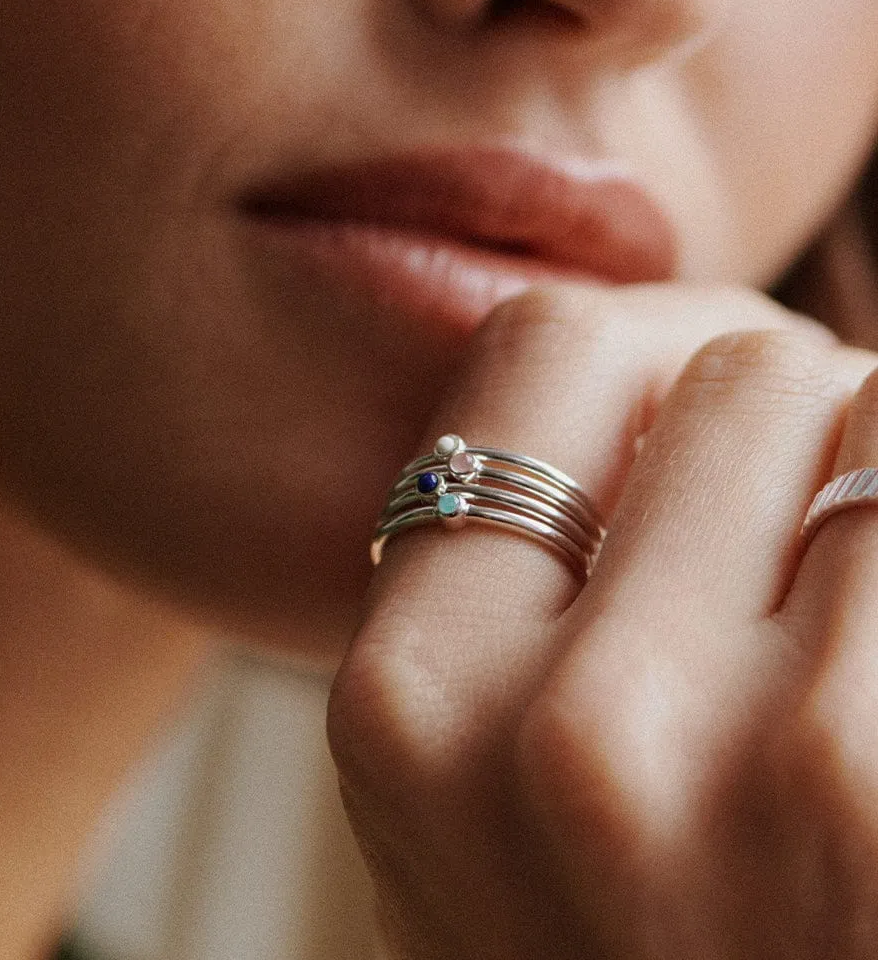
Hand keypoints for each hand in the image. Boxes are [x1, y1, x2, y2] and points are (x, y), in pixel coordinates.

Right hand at [328, 282, 877, 958]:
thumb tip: (638, 346)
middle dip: (785, 431)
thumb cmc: (611, 944)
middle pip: (744, 370)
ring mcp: (783, 777)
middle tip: (793, 554)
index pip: (545, 347)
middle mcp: (568, 734)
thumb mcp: (467, 767)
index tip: (681, 441)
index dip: (634, 367)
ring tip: (850, 628)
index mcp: (411, 701)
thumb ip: (501, 565)